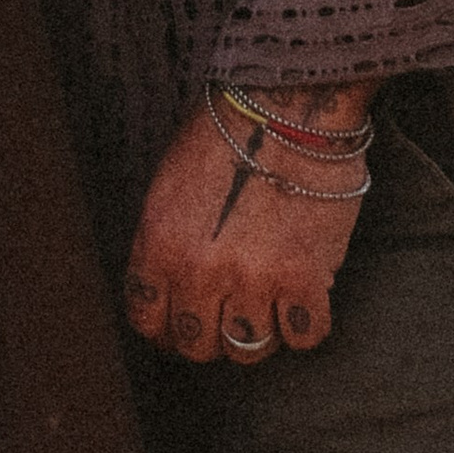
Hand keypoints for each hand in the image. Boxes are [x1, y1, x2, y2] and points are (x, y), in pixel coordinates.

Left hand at [122, 93, 366, 367]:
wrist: (287, 103)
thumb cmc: (230, 129)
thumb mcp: (172, 180)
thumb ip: (167, 239)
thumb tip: (174, 284)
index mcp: (160, 243)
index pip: (148, 320)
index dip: (167, 325)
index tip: (183, 320)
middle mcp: (199, 271)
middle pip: (198, 344)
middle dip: (212, 331)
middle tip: (231, 310)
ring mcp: (252, 280)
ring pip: (249, 349)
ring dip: (260, 328)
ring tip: (270, 299)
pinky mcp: (302, 279)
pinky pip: (303, 336)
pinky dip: (306, 321)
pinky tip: (304, 294)